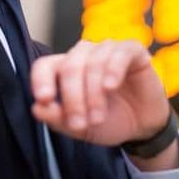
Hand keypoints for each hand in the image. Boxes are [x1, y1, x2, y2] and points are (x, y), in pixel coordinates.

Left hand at [29, 39, 170, 146]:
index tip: (43, 99)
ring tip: (98, 118)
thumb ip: (58, 119)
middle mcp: (84, 55)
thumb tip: (36, 108)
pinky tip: (111, 87)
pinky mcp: (132, 51)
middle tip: (80, 124)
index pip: (44, 66)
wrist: (142, 127)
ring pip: (93, 62)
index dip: (40, 80)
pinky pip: (119, 53)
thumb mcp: (80, 128)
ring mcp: (107, 50)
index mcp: (64, 69)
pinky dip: (113, 69)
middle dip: (73, 98)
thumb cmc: (108, 122)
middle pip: (69, 67)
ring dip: (94, 93)